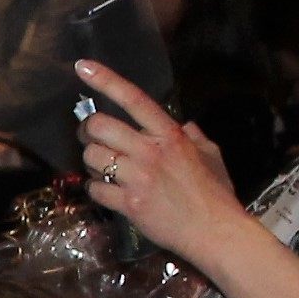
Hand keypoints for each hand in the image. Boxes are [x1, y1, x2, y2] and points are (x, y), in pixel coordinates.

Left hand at [76, 61, 246, 269]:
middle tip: (92, 139)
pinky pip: (95, 189)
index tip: (83, 67)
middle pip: (98, 127)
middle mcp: (150, 151)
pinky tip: (108, 193)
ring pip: (92, 158)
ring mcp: (137, 177)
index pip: (133, 99)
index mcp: (170, 134)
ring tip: (104, 169)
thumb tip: (187, 126)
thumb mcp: (211, 155)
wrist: (214, 230)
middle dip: (88, 131)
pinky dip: (96, 190)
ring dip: (91, 163)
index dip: (106, 80)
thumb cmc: (216, 193)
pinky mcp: (128, 204)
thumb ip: (195, 137)